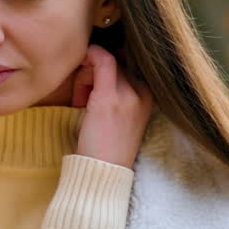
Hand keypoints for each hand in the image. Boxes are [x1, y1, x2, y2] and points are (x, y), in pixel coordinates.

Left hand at [72, 45, 153, 168]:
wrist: (105, 172)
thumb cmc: (105, 146)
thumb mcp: (117, 116)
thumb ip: (115, 93)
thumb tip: (98, 67)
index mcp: (147, 97)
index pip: (126, 68)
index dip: (105, 72)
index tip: (91, 89)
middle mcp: (142, 93)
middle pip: (117, 63)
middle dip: (95, 72)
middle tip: (83, 96)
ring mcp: (128, 95)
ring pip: (107, 62)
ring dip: (88, 73)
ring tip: (81, 100)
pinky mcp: (109, 99)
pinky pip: (103, 60)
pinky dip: (90, 56)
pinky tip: (81, 70)